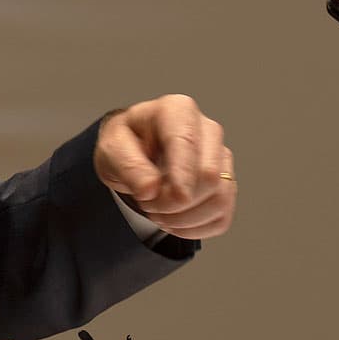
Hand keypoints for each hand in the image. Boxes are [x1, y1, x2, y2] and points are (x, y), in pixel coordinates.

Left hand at [94, 93, 236, 239]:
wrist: (134, 153)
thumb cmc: (126, 144)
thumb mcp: (112, 150)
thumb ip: (129, 166)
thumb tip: (151, 188)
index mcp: (178, 111)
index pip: (188, 143)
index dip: (184, 174)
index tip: (177, 198)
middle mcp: (207, 130)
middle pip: (209, 176)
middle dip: (176, 201)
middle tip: (148, 202)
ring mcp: (221, 157)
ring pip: (219, 199)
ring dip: (185, 218)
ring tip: (159, 212)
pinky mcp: (226, 183)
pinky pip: (222, 216)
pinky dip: (196, 228)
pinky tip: (175, 220)